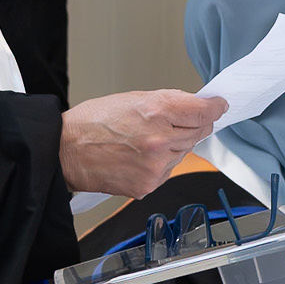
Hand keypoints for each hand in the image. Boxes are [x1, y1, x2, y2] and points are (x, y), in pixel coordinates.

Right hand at [59, 90, 227, 197]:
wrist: (66, 151)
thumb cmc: (92, 123)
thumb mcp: (133, 98)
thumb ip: (169, 103)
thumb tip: (195, 107)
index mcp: (157, 111)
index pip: (204, 111)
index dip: (214, 107)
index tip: (218, 106)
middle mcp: (161, 140)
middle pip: (199, 132)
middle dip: (191, 126)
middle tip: (171, 123)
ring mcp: (156, 165)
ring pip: (185, 153)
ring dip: (174, 146)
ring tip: (145, 141)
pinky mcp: (149, 184)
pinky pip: (168, 172)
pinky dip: (161, 164)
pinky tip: (139, 156)